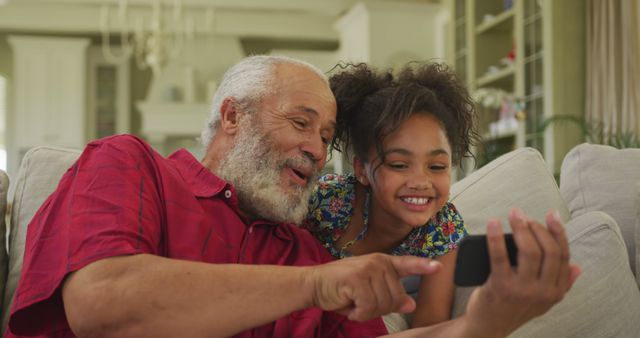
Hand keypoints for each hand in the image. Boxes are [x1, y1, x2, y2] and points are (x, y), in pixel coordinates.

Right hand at [306, 253, 440, 320]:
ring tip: (352, 303)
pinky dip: (358, 314)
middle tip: (360, 304)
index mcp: (382, 262)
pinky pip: (369, 307)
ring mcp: (368, 268)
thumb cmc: (340, 289)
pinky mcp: (358, 279)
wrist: (312, 285)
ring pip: (382, 305)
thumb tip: (410, 304)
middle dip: (378, 309)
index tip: (437, 267)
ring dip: (366, 312)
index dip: (423, 266)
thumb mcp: (368, 292)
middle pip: (395, 298)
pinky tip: (349, 307)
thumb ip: (389, 296)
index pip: (407, 264)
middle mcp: (378, 262)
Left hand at [464, 208, 580, 336]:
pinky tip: (493, 223)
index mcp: (556, 292)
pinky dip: (496, 237)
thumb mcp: (543, 301)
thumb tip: (578, 267)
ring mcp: (522, 289)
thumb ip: (562, 285)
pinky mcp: (501, 286)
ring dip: (521, 228)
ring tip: (514, 215)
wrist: (489, 327)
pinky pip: (500, 256)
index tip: (552, 215)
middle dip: (538, 228)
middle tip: (525, 217)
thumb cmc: (514, 308)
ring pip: (529, 251)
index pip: (563, 256)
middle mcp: (543, 291)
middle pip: (548, 251)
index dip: (559, 232)